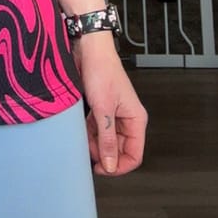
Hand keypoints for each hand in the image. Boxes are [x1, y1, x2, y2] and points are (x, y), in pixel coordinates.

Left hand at [74, 32, 147, 176]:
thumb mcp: (103, 109)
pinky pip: (97, 130)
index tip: (102, 169)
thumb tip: (111, 165)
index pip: (134, 155)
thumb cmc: (101, 71)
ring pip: (106, 141)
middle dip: (104, 153)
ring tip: (82, 134)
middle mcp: (127, 119)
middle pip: (119, 149)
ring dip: (94, 142)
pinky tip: (81, 125)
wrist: (89, 49)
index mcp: (136, 119)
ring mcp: (114, 114)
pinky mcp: (102, 109)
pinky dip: (89, 131)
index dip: (119, 166)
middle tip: (87, 150)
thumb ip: (107, 139)